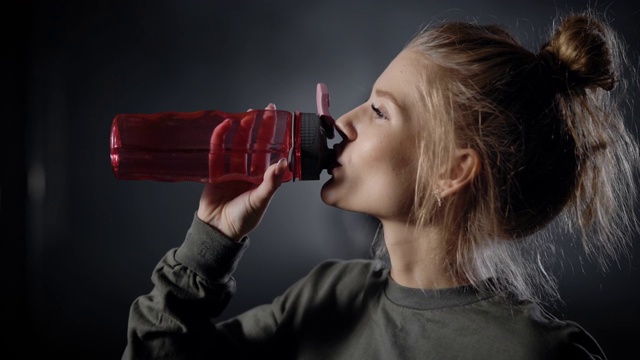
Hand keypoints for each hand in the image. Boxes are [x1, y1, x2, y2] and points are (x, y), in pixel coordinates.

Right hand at [198, 104, 286, 240]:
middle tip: (264, 110)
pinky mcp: (215, 171)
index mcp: (261, 177)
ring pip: (237, 145)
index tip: (280, 121)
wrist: (218, 230)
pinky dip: (219, 139)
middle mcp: (248, 171)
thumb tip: (282, 163)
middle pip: (254, 144)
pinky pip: (217, 151)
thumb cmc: (243, 219)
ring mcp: (231, 170)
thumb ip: (271, 183)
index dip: (275, 137)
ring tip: (245, 115)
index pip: (270, 152)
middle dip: (259, 127)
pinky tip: (223, 127)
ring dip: (241, 130)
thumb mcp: (260, 201)